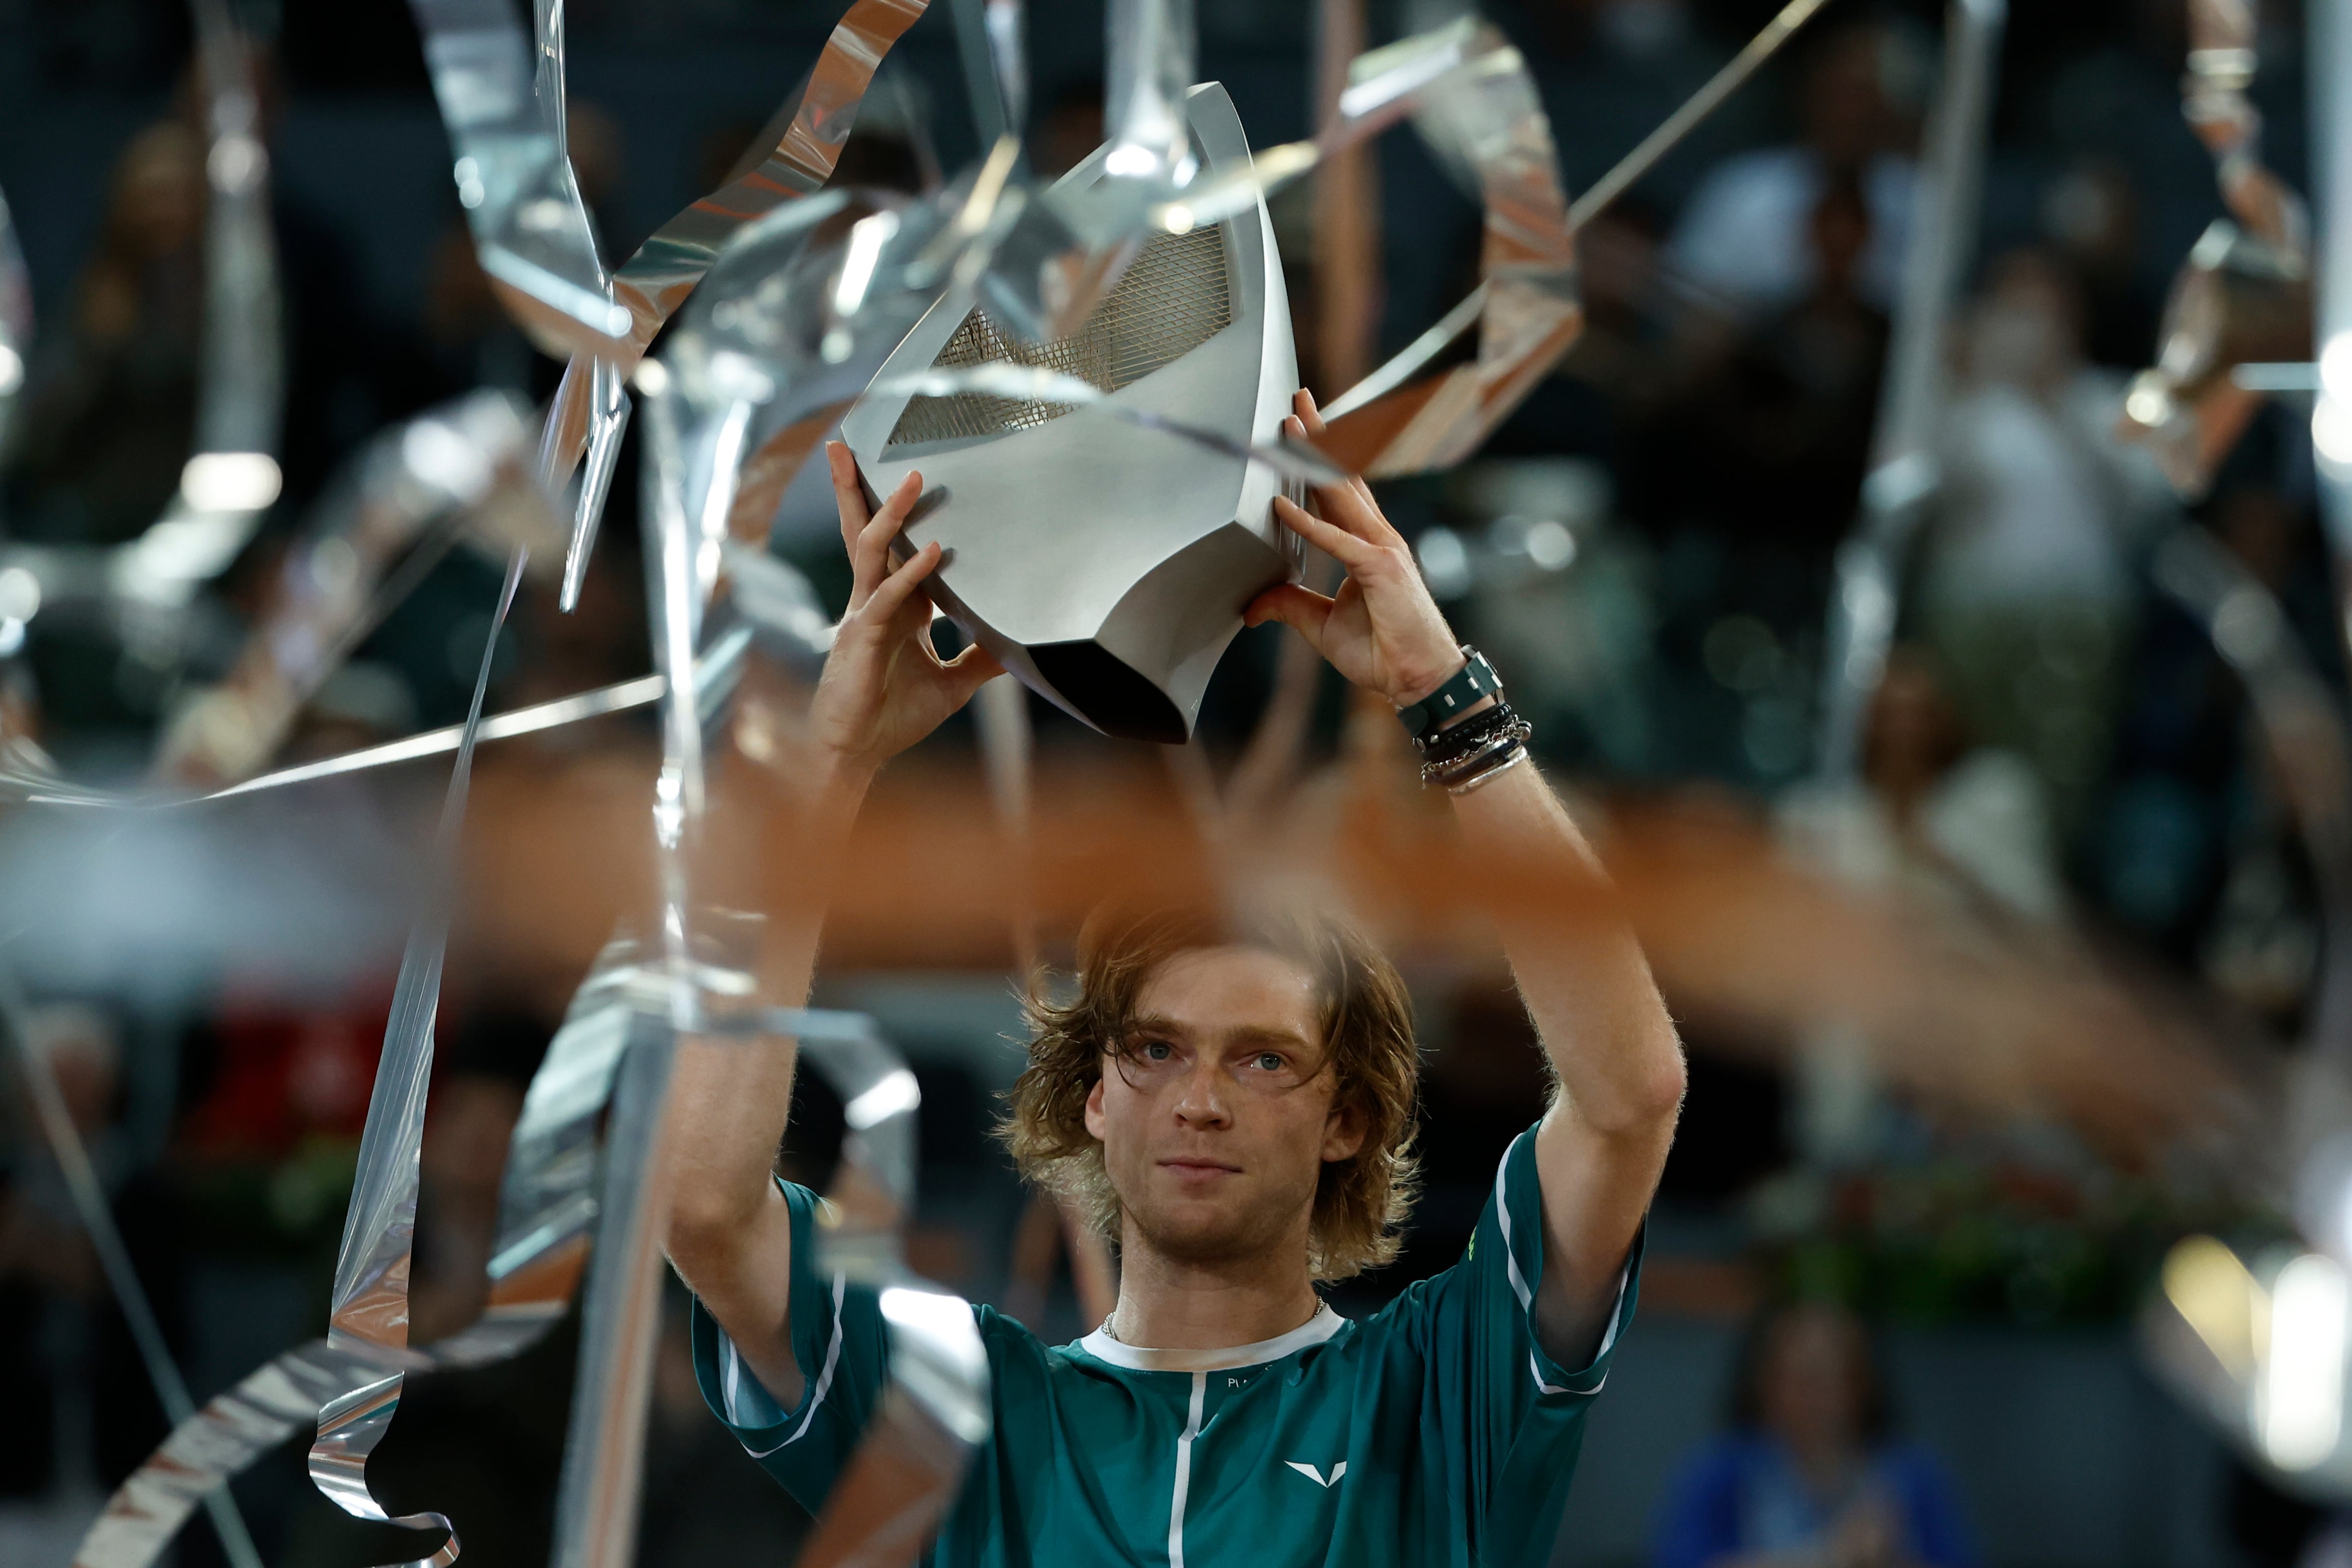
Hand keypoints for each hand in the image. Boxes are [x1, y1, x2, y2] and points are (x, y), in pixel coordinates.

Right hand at [806, 442, 1001, 784]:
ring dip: (891, 512)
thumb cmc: (893, 716)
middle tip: (850, 443)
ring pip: (871, 549)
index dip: (898, 512)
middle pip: (864, 532)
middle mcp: (874, 600)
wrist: (860, 754)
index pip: (892, 546)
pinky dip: (913, 573)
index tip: (912, 475)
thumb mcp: (952, 684)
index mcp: (893, 605)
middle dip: (857, 487)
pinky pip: (889, 596)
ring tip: (913, 479)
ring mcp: (863, 614)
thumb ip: (981, 660)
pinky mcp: (862, 636)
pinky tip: (936, 552)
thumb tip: (1018, 647)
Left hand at [1242, 389, 1464, 707]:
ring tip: (1289, 427)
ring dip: (1314, 460)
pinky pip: (1338, 542)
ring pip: (1342, 494)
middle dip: (1318, 437)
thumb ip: (1290, 606)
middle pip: (1342, 477)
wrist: (1419, 680)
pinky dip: (1308, 524)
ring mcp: (1383, 550)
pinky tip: (1281, 507)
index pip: (1338, 492)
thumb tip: (1252, 605)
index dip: (1318, 459)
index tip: (1298, 428)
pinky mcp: (1381, 570)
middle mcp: (1377, 538)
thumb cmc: (1382, 652)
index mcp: (1366, 545)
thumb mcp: (1321, 625)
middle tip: (1296, 401)